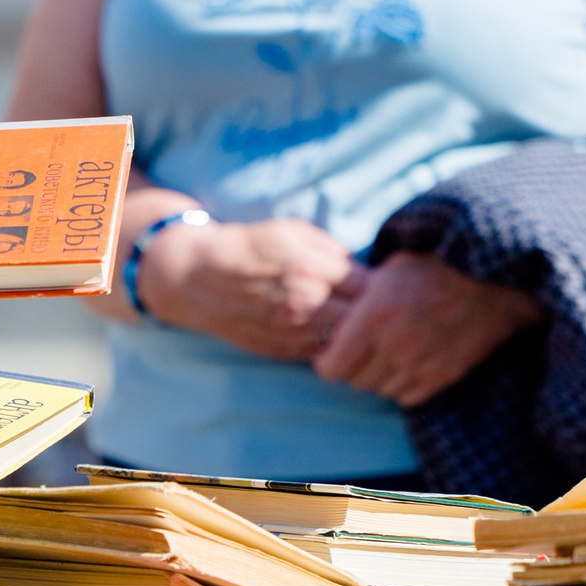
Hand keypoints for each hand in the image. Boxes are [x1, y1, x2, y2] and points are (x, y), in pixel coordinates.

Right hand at [135, 217, 366, 362]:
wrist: (198, 278)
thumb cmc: (248, 247)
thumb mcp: (291, 231)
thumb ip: (331, 248)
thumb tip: (362, 267)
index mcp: (310, 269)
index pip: (370, 286)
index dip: (383, 286)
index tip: (387, 283)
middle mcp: (305, 305)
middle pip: (364, 319)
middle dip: (376, 314)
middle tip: (383, 308)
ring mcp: (294, 333)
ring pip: (347, 343)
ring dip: (359, 335)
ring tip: (365, 325)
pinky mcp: (284, 352)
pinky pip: (324, 354)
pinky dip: (335, 347)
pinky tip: (336, 335)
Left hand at [311, 251, 541, 406]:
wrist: (491, 280)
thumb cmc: (435, 265)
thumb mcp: (388, 269)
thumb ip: (359, 298)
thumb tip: (333, 319)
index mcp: (375, 316)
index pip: (331, 367)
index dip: (327, 360)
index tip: (331, 350)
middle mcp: (395, 346)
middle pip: (355, 381)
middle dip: (352, 367)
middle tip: (359, 350)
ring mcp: (421, 365)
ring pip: (380, 391)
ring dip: (378, 377)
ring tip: (386, 354)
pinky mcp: (444, 376)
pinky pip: (407, 398)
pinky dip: (402, 386)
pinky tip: (407, 364)